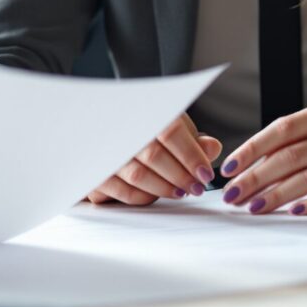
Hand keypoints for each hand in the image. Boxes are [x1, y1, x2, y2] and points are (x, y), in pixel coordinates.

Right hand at [86, 114, 223, 205]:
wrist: (100, 123)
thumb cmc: (141, 125)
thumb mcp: (168, 123)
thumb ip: (191, 138)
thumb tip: (212, 148)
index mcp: (142, 109)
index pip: (170, 132)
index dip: (191, 156)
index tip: (205, 174)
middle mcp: (119, 128)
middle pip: (154, 156)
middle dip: (181, 176)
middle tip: (196, 187)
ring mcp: (105, 151)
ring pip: (139, 176)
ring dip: (165, 188)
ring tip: (180, 191)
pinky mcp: (95, 173)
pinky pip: (123, 191)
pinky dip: (144, 197)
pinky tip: (157, 195)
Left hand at [217, 100, 306, 215]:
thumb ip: (299, 138)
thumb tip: (252, 163)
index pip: (281, 129)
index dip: (252, 149)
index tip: (229, 168)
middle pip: (290, 156)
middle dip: (256, 178)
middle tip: (233, 195)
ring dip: (277, 195)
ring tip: (254, 208)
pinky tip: (294, 211)